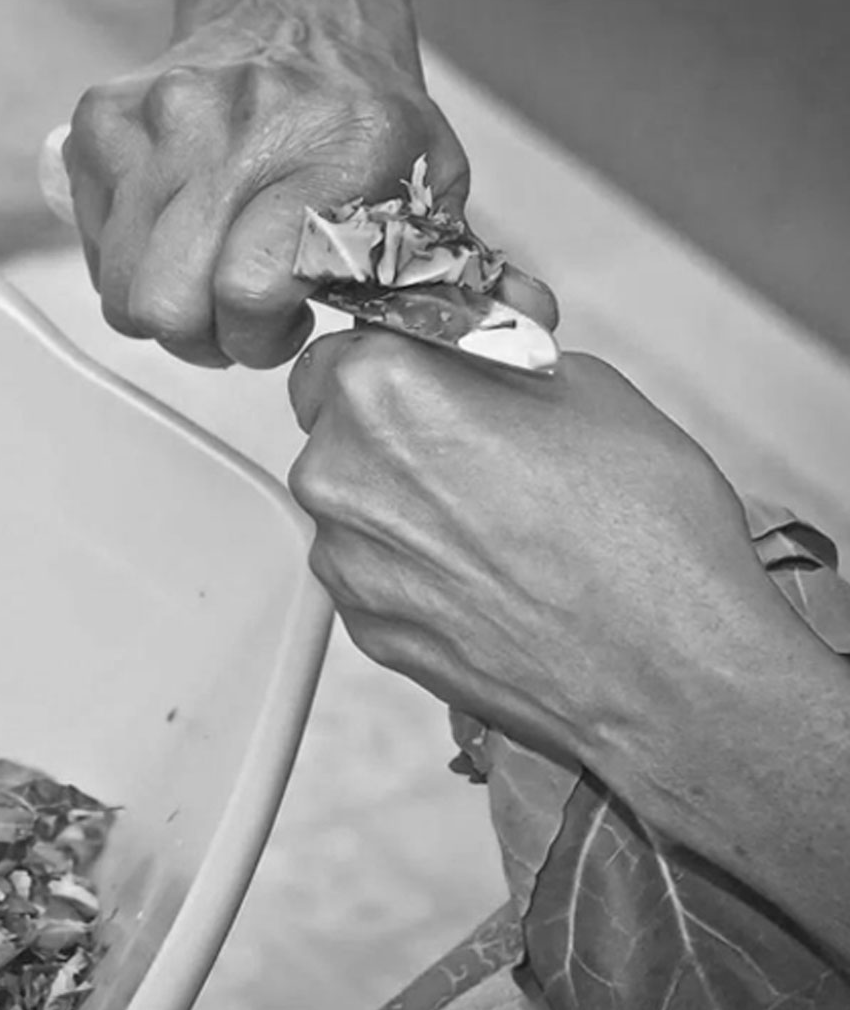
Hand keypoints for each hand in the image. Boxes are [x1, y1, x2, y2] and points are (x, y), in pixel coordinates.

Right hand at [62, 0, 461, 369]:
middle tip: (240, 314)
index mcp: (331, 147)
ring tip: (209, 279)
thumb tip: (523, 333)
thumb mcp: (428, 184)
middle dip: (203, 336)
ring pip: (120, 288)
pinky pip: (94, 247)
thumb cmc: (361, 112)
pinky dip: (128, 263)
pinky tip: (180, 240)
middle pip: (165, 305)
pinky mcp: (101, 126)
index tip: (283, 325)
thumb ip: (455, 273)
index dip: (259, 335)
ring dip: (163, 307)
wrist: (294, 8)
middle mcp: (233, 127)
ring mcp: (156, 122)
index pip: (247, 290)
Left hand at [283, 329, 812, 763]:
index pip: (348, 346)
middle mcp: (339, 476)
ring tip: (500, 517)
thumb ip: (495, 348)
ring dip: (404, 496)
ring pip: (355, 500)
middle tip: (482, 441)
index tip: (442, 367)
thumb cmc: (642, 532)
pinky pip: (374, 569)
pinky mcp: (364, 626)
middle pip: (339, 425)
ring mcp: (345, 560)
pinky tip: (490, 571)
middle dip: (398, 424)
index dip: (403, 353)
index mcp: (381, 392)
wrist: (670, 672)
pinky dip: (415, 563)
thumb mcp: (583, 381)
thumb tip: (473, 338)